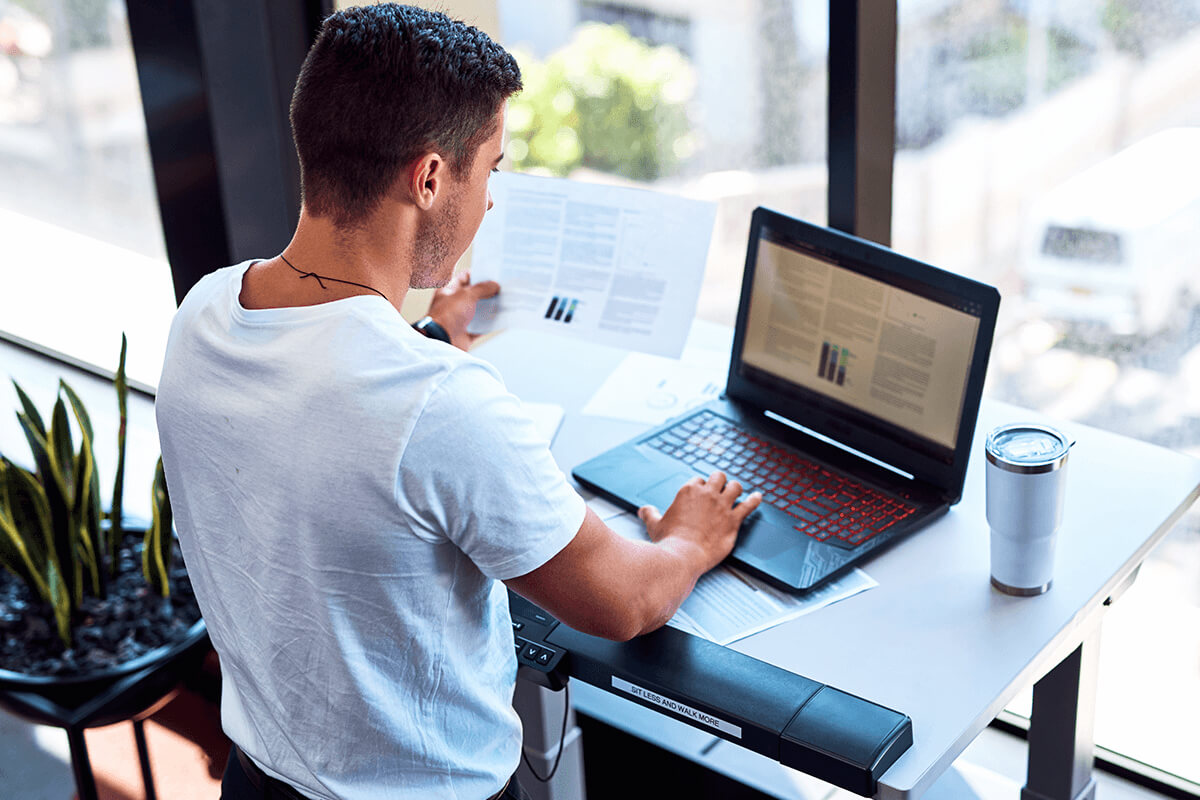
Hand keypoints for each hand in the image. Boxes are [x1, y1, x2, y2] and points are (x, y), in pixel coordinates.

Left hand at [425, 271, 499, 349]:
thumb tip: (495, 285)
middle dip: (487, 291)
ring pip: (478, 311)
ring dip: (490, 307)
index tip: (492, 274)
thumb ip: (482, 288)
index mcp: (448, 291)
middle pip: (473, 295)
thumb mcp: (466, 295)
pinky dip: (490, 324)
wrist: (441, 341)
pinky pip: (481, 327)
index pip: (463, 277)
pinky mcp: (466, 333)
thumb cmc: (448, 315)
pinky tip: (500, 319)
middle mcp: (453, 305)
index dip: (477, 274)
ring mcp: (459, 320)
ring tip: (504, 301)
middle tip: (501, 287)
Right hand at [637, 473, 761, 573]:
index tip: (702, 494)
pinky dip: (755, 500)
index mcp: (688, 491)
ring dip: (736, 489)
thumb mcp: (654, 525)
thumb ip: (649, 514)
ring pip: (736, 486)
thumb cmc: (669, 541)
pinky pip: (749, 505)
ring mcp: (722, 506)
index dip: (701, 487)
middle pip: (719, 477)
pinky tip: (759, 497)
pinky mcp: (734, 520)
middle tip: (720, 489)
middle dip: (720, 481)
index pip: (698, 480)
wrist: (683, 556)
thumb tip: (643, 510)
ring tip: (737, 492)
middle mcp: (707, 494)